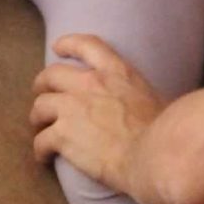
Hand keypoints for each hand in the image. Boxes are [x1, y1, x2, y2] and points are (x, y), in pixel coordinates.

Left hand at [30, 35, 169, 203]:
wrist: (155, 156)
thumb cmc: (166, 133)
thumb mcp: (156, 99)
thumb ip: (140, 96)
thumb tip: (146, 107)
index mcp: (116, 72)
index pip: (86, 46)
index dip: (68, 44)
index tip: (57, 48)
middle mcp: (89, 84)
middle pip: (51, 75)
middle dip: (42, 85)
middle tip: (42, 95)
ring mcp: (72, 109)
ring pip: (39, 107)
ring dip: (38, 119)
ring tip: (40, 130)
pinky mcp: (62, 135)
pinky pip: (41, 141)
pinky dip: (40, 150)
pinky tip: (44, 159)